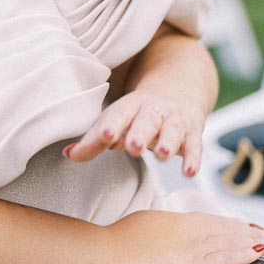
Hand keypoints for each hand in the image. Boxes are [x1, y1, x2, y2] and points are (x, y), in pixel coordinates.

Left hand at [64, 91, 206, 176]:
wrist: (178, 91)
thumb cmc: (137, 115)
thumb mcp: (117, 122)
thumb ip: (94, 141)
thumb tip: (68, 154)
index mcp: (130, 106)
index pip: (119, 114)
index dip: (113, 124)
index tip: (106, 135)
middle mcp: (153, 110)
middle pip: (146, 120)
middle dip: (140, 133)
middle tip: (133, 147)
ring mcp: (175, 120)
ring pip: (172, 130)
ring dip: (168, 142)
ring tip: (163, 155)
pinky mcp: (193, 133)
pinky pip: (194, 145)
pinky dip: (193, 158)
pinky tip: (189, 172)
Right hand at [105, 209, 263, 263]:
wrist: (110, 256)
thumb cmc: (120, 241)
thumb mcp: (147, 223)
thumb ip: (166, 226)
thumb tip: (172, 230)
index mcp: (179, 220)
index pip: (213, 221)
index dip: (234, 224)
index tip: (248, 226)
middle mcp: (191, 231)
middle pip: (228, 230)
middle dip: (251, 232)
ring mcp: (194, 249)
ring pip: (232, 242)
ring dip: (255, 241)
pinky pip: (227, 259)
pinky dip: (246, 254)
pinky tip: (260, 252)